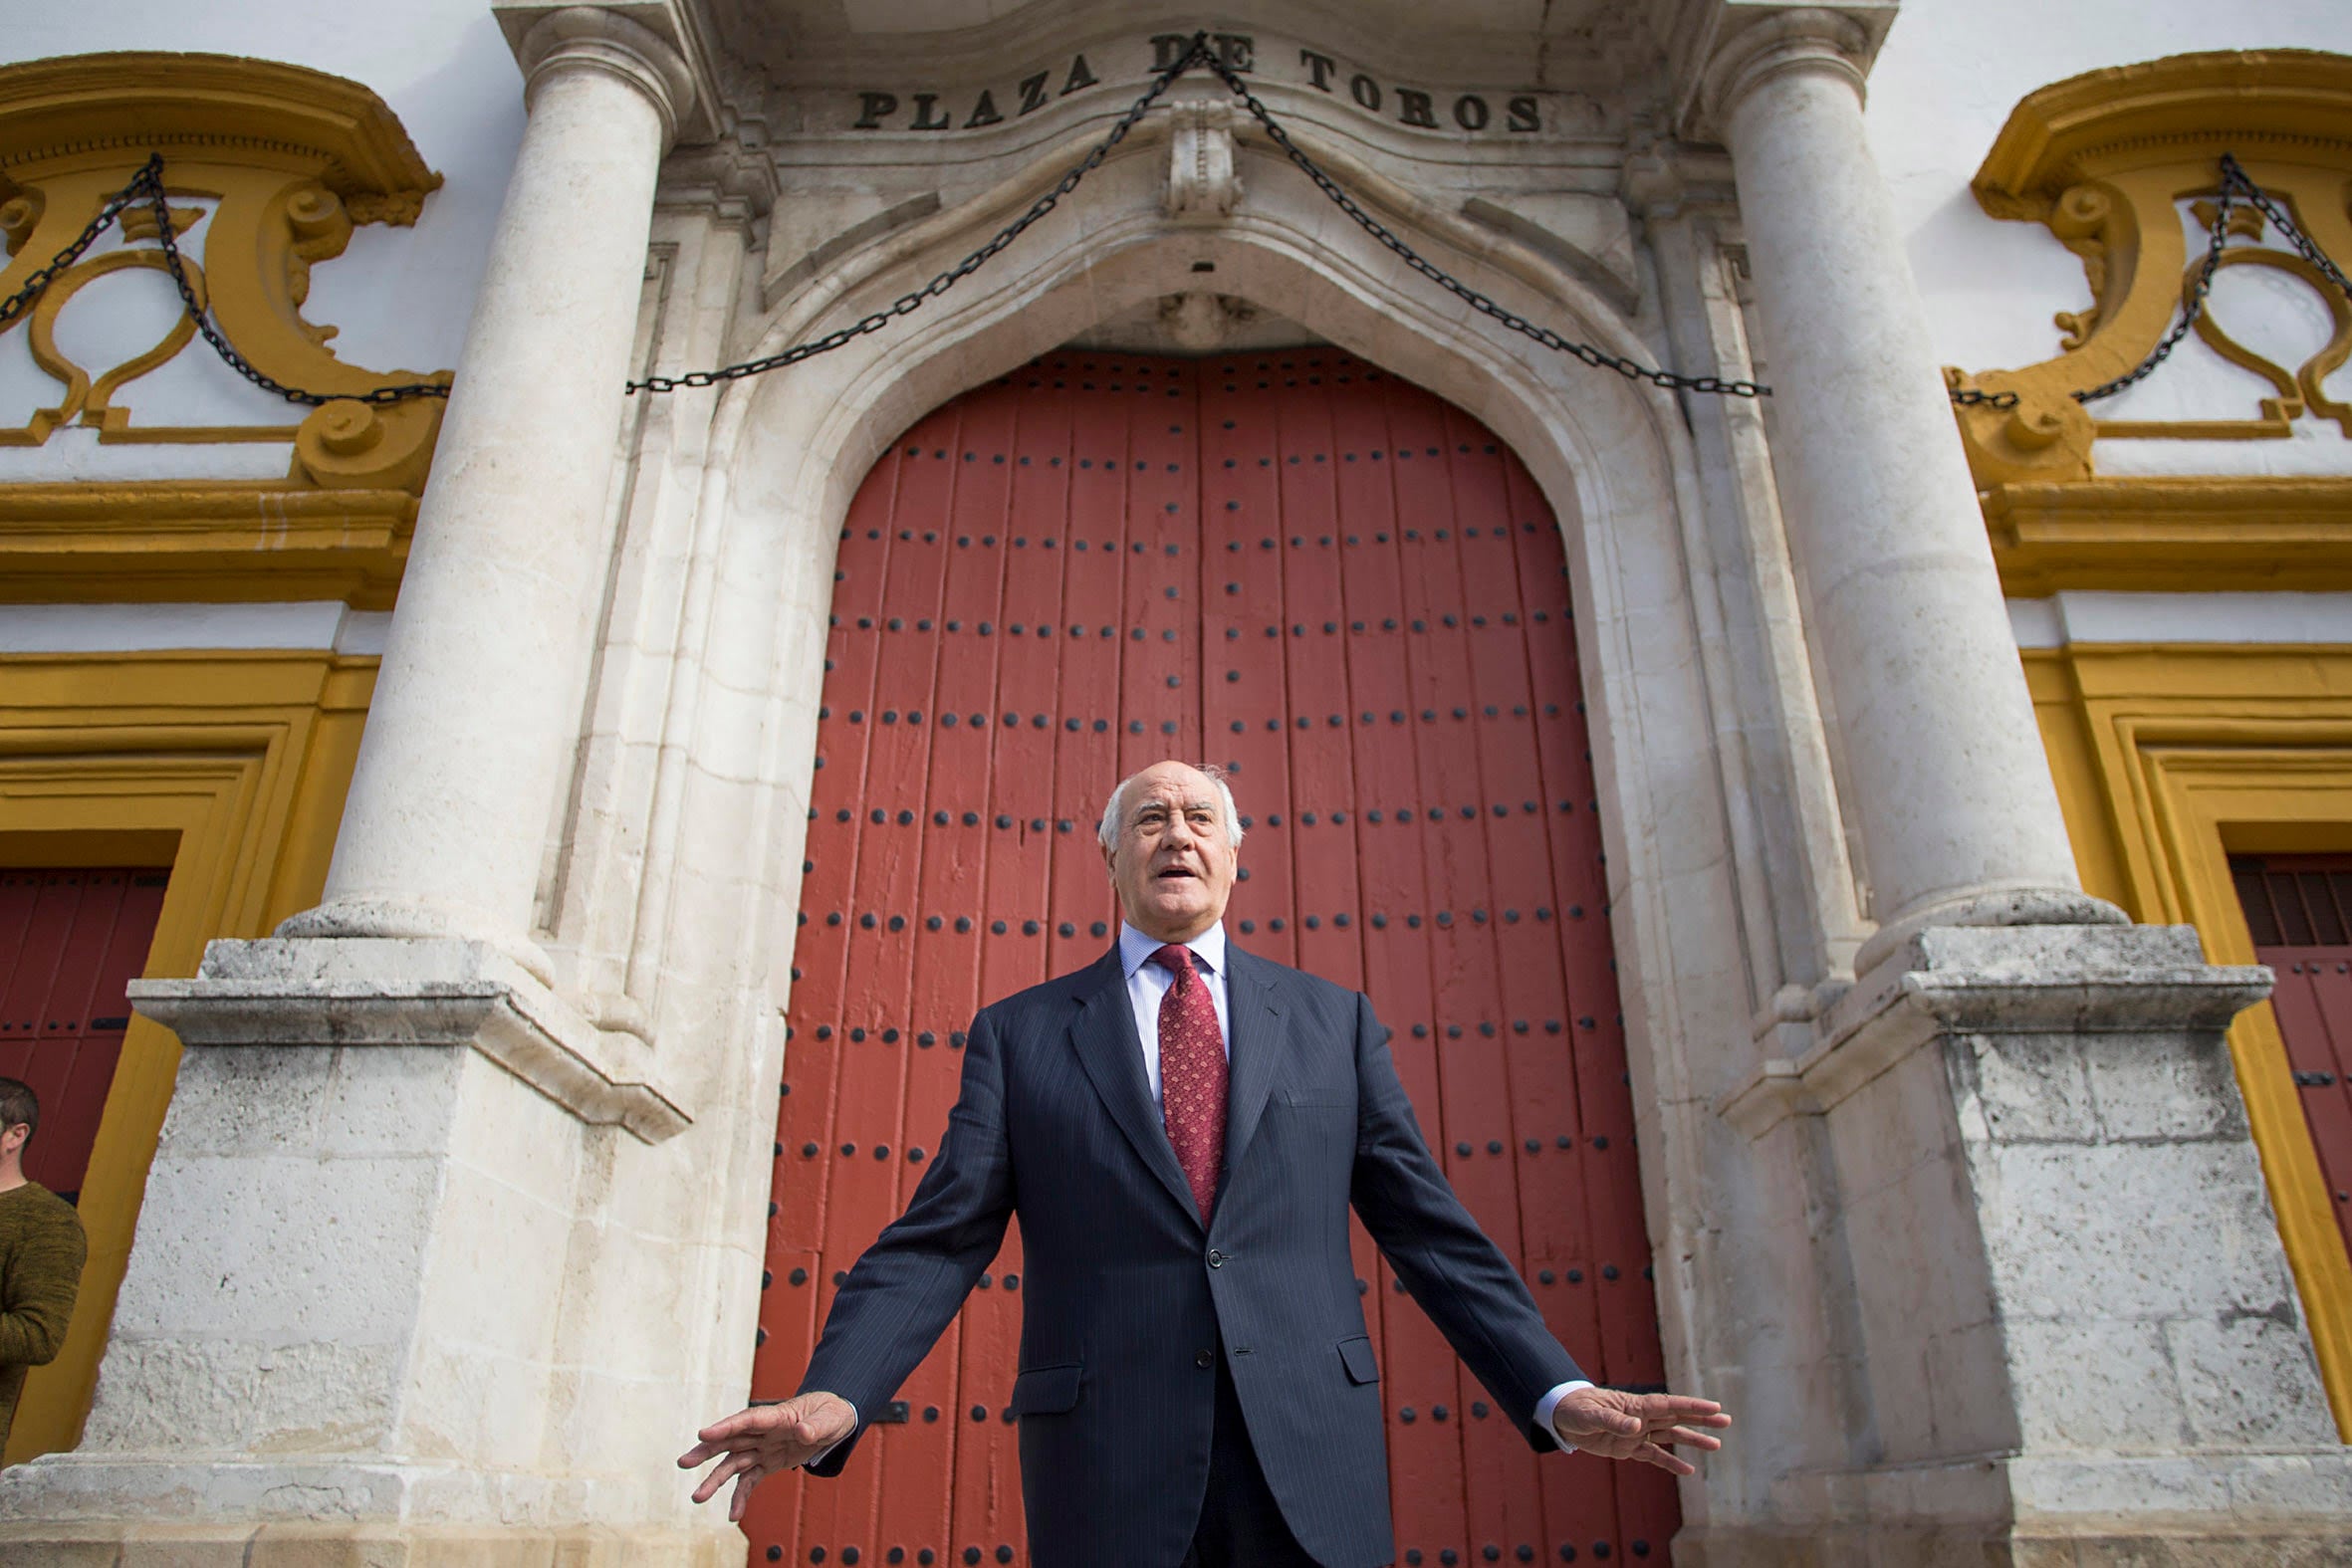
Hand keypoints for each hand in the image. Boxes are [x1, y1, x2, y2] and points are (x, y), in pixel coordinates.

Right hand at [678, 1391, 858, 1520]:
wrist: (834, 1422)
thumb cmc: (831, 1414)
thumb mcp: (831, 1418)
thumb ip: (816, 1426)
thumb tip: (802, 1432)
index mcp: (777, 1416)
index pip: (748, 1420)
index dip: (726, 1426)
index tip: (703, 1434)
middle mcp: (764, 1433)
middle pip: (731, 1441)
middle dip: (707, 1451)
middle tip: (683, 1462)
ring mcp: (763, 1448)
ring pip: (734, 1464)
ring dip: (715, 1480)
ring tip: (697, 1498)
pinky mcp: (767, 1463)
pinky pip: (750, 1481)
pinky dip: (741, 1498)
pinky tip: (733, 1516)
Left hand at [1550, 1386, 1730, 1475]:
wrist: (1561, 1418)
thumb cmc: (1576, 1410)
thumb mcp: (1591, 1416)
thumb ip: (1613, 1422)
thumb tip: (1637, 1427)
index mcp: (1635, 1406)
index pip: (1669, 1405)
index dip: (1692, 1405)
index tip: (1714, 1406)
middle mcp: (1641, 1418)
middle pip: (1676, 1417)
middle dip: (1701, 1418)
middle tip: (1726, 1420)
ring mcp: (1637, 1433)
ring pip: (1670, 1436)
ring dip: (1692, 1440)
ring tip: (1716, 1445)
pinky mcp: (1629, 1448)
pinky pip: (1654, 1456)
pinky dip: (1670, 1463)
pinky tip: (1688, 1471)